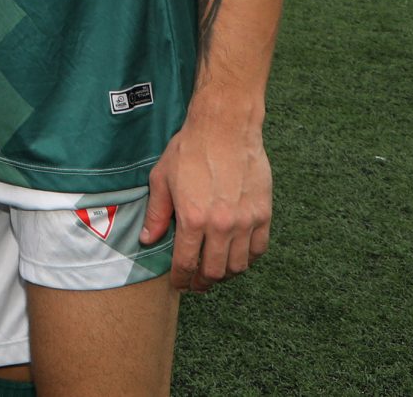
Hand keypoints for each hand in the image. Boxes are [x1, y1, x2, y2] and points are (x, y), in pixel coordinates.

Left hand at [141, 104, 272, 291]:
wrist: (225, 128)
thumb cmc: (190, 150)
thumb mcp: (161, 179)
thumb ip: (156, 213)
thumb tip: (148, 239)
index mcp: (193, 219)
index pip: (186, 263)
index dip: (181, 278)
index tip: (179, 284)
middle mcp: (222, 226)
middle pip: (214, 271)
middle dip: (202, 282)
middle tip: (196, 283)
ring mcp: (246, 222)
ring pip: (238, 265)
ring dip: (225, 273)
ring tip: (214, 270)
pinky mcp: (264, 214)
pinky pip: (259, 250)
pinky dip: (248, 259)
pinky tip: (236, 255)